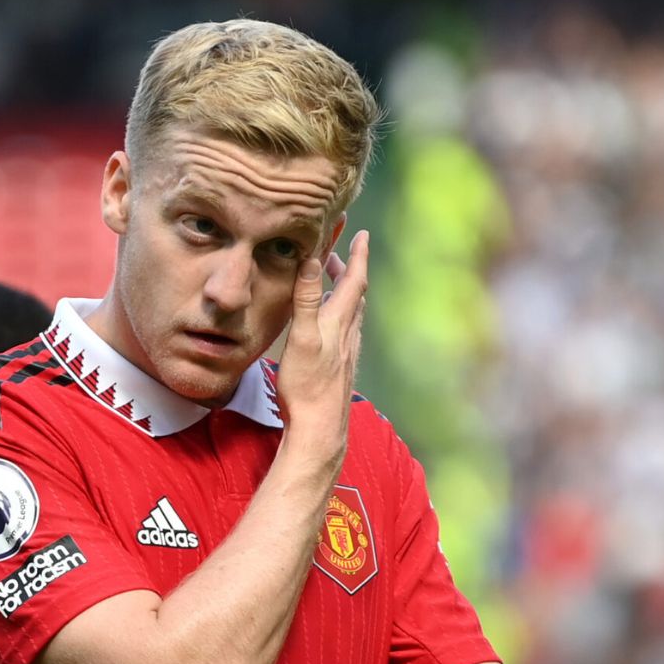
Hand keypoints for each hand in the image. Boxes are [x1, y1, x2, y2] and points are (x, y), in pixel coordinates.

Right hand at [277, 230, 368, 463]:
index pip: (355, 280)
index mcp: (339, 323)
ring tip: (328, 282)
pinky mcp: (339, 367)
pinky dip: (338, 315)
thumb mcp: (302, 338)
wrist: (319, 429)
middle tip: (335, 254)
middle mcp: (348, 335)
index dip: (358, 255)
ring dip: (342, 293)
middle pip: (353, 295)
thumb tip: (311, 261)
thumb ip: (306, 299)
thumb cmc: (306, 386)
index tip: (360, 234)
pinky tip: (329, 325)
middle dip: (347, 270)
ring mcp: (345, 352)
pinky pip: (344, 331)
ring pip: (350, 313)